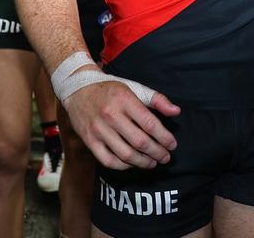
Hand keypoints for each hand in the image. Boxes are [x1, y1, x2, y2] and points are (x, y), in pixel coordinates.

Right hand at [64, 77, 179, 169]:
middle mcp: (111, 115)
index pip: (150, 124)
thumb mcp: (134, 88)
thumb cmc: (110, 90)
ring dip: (142, 162)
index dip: (164, 137)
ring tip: (152, 162)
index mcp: (124, 99)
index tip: (172, 144)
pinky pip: (108, 160)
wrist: (78, 89)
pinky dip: (123, 166)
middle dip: (157, 152)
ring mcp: (98, 129)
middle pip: (139, 141)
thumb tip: (176, 111)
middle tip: (165, 157)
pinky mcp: (89, 140)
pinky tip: (132, 164)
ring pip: (125, 154)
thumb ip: (156, 99)